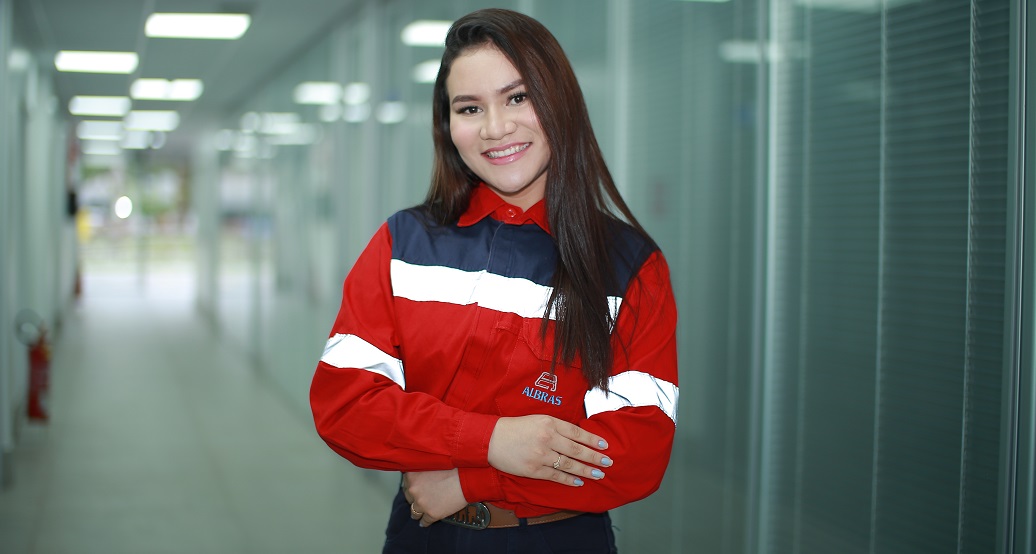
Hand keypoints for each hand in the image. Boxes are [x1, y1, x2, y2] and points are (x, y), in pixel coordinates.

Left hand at [402, 470, 468, 526]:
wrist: (466, 478)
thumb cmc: (452, 468)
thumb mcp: (431, 464)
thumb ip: (421, 470)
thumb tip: (418, 477)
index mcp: (412, 476)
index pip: (406, 483)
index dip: (412, 485)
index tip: (415, 487)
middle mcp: (413, 490)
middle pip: (408, 497)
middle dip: (414, 498)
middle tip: (420, 498)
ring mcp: (421, 503)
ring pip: (414, 512)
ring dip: (417, 512)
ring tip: (419, 514)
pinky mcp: (431, 514)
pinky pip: (424, 521)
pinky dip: (424, 522)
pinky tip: (424, 523)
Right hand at [487, 415, 611, 485]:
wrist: (491, 439)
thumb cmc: (515, 428)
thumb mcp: (537, 420)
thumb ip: (556, 427)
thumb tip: (577, 437)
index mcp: (549, 423)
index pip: (577, 432)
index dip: (593, 440)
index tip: (605, 445)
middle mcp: (547, 438)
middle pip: (577, 450)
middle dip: (594, 457)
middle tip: (608, 462)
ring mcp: (540, 455)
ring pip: (569, 465)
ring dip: (586, 471)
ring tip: (599, 474)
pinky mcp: (533, 470)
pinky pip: (555, 476)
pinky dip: (569, 480)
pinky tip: (579, 482)